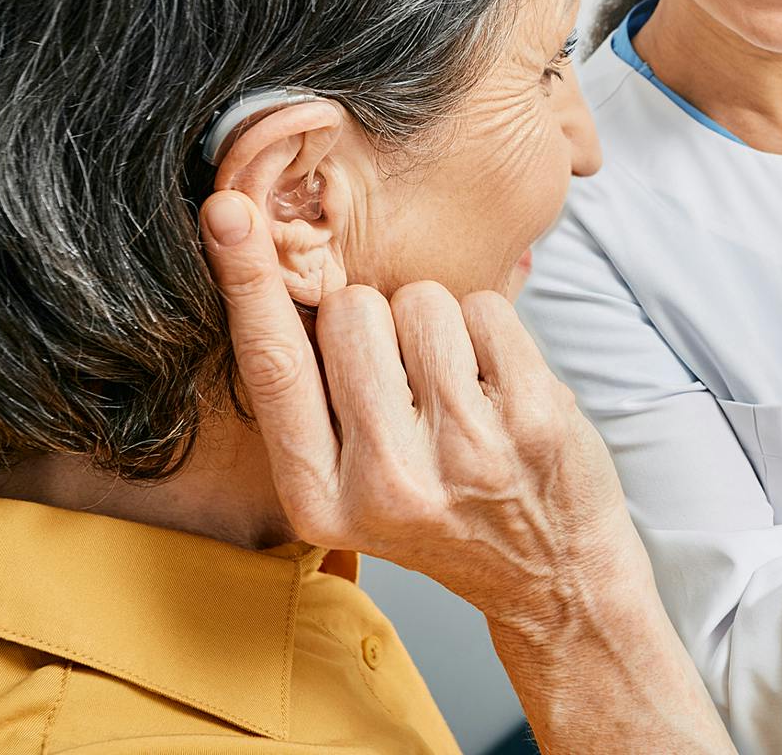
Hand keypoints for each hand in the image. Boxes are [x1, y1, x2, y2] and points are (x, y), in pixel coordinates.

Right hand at [199, 189, 633, 628]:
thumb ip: (317, 396)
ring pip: (419, 299)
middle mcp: (387, 483)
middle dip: (373, 318)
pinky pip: (484, 306)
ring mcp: (466, 451)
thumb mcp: (351, 484)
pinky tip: (499, 388)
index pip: (273, 367)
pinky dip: (490, 330)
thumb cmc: (443, 508)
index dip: (246, 281)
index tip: (226, 210)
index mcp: (320, 498)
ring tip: (455, 388)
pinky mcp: (532, 418)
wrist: (554, 572)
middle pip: (350, 310)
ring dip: (435, 323)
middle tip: (406, 382)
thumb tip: (281, 265)